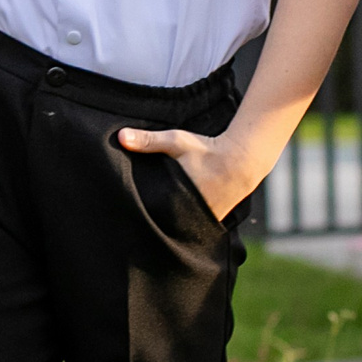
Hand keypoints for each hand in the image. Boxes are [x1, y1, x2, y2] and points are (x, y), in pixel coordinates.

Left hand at [118, 125, 260, 220]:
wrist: (242, 162)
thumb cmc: (207, 151)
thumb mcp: (176, 142)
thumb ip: (149, 141)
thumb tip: (120, 136)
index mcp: (178, 198)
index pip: (151, 213)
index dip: (138, 211)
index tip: (124, 210)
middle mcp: (191, 214)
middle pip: (163, 221)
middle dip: (150, 219)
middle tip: (132, 219)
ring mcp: (203, 220)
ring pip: (178, 225)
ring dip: (167, 221)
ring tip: (150, 221)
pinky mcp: (211, 220)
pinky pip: (191, 224)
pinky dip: (182, 220)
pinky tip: (172, 216)